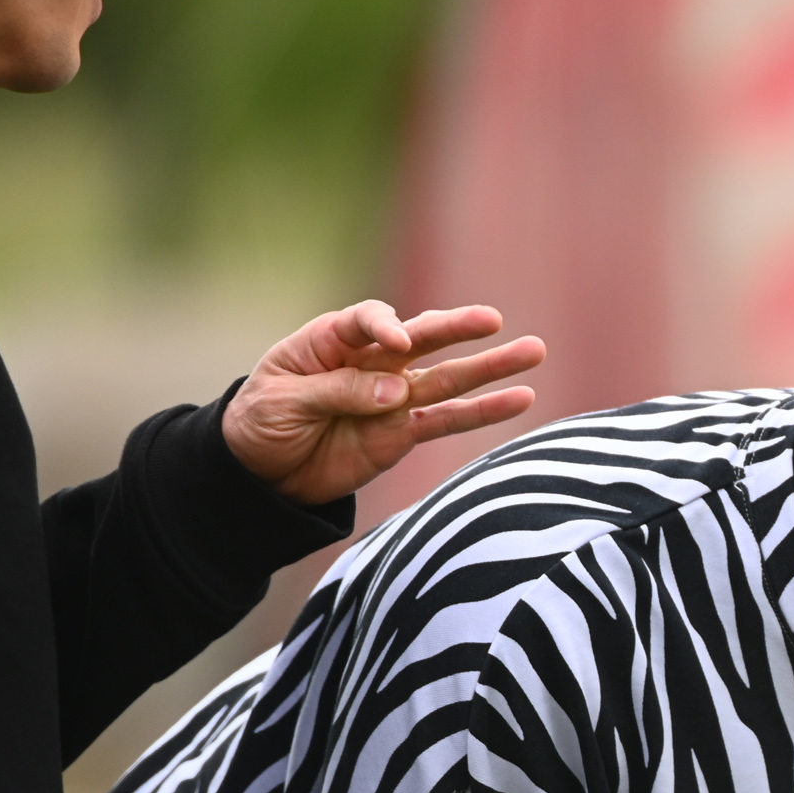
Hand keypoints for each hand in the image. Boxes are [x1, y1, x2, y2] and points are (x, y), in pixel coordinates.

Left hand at [221, 301, 544, 504]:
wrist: (259, 472)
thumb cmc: (260, 422)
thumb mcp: (282, 403)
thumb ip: (338, 393)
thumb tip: (398, 393)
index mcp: (332, 340)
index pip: (367, 321)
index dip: (385, 326)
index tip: (400, 342)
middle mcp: (371, 361)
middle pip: (421, 338)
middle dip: (456, 328)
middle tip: (493, 320)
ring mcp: (391, 397)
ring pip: (446, 378)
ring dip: (489, 366)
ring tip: (534, 351)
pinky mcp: (402, 432)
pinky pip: (447, 420)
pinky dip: (482, 412)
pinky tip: (520, 398)